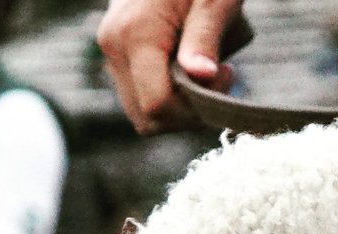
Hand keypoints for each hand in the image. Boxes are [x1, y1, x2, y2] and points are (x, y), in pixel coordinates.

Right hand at [97, 0, 241, 133]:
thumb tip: (201, 76)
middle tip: (219, 79)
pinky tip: (189, 71)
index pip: (157, 106)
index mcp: (135, 35)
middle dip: (187, 114)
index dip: (194, 109)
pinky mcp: (117, 55)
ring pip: (142, 113)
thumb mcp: (213, 0)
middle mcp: (114, 47)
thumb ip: (204, 38)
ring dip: (179, 107)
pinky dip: (168, 96)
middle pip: (147, 118)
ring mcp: (112, 53)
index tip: (225, 75)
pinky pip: (141, 96)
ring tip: (205, 73)